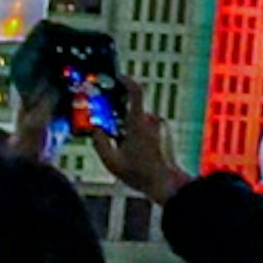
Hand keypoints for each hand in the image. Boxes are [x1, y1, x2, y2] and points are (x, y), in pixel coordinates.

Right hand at [87, 76, 188, 208]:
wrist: (168, 185)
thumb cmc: (141, 174)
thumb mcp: (111, 161)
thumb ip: (99, 142)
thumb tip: (95, 129)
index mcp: (139, 122)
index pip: (135, 91)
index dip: (126, 81)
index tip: (117, 78)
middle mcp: (152, 120)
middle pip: (132, 110)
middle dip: (120, 119)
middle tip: (112, 132)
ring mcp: (161, 126)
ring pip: (140, 121)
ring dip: (131, 130)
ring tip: (126, 151)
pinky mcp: (166, 133)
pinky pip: (149, 128)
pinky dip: (140, 135)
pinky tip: (137, 154)